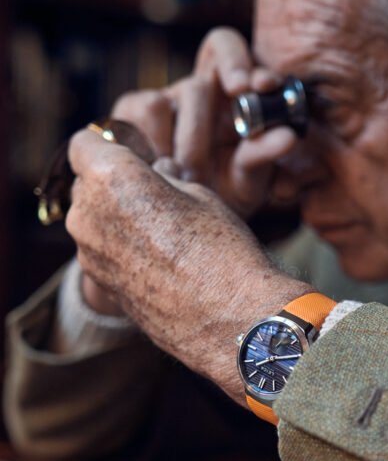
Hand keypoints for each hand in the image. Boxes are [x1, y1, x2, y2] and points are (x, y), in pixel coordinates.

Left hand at [66, 127, 310, 403]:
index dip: (110, 144)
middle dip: (114, 182)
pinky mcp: (100, 283)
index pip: (84, 142)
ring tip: (165, 233)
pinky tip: (162, 262)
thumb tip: (158, 170)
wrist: (230, 318)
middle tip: (158, 194)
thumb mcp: (200, 193)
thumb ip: (165, 177)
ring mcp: (89, 253)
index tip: (136, 154)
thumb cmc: (222, 249)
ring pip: (93, 219)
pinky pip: (103, 251)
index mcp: (110, 177)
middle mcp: (87, 213)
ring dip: (118, 218)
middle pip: (87, 183)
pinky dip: (122, 249)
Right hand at [111, 26, 299, 218]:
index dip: (234, 59)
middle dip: (200, 132)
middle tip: (203, 168)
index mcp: (227, 87)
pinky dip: (147, 155)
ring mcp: (158, 103)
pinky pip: (127, 126)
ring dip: (170, 153)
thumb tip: (286, 136)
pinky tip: (161, 174)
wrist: (190, 223)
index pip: (223, 45)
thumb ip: (265, 154)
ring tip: (187, 181)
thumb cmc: (228, 192)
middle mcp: (193, 89)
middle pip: (194, 85)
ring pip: (155, 105)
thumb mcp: (251, 178)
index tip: (248, 87)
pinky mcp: (124, 118)